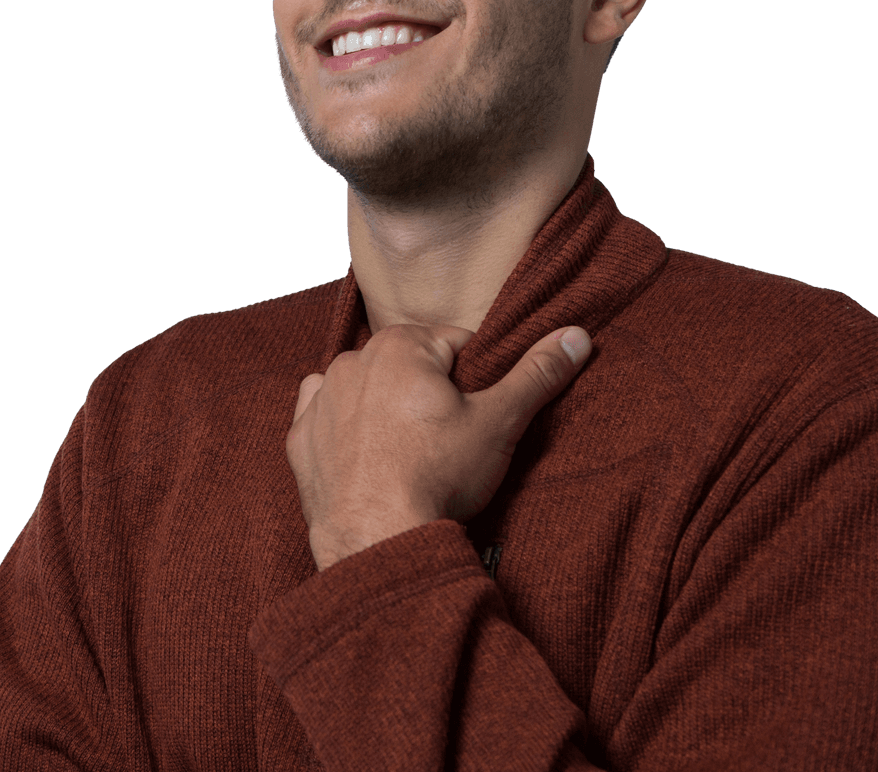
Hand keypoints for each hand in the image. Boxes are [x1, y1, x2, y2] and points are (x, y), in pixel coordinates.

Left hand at [286, 323, 591, 569]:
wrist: (377, 542)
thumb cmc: (438, 477)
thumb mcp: (499, 423)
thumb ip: (537, 374)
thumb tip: (576, 336)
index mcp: (403, 344)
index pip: (457, 344)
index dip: (476, 381)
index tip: (475, 418)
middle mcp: (354, 358)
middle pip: (411, 364)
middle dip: (430, 392)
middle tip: (444, 442)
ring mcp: (322, 397)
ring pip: (369, 385)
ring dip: (387, 405)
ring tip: (408, 453)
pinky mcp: (301, 436)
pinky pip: (326, 414)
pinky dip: (344, 426)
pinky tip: (367, 453)